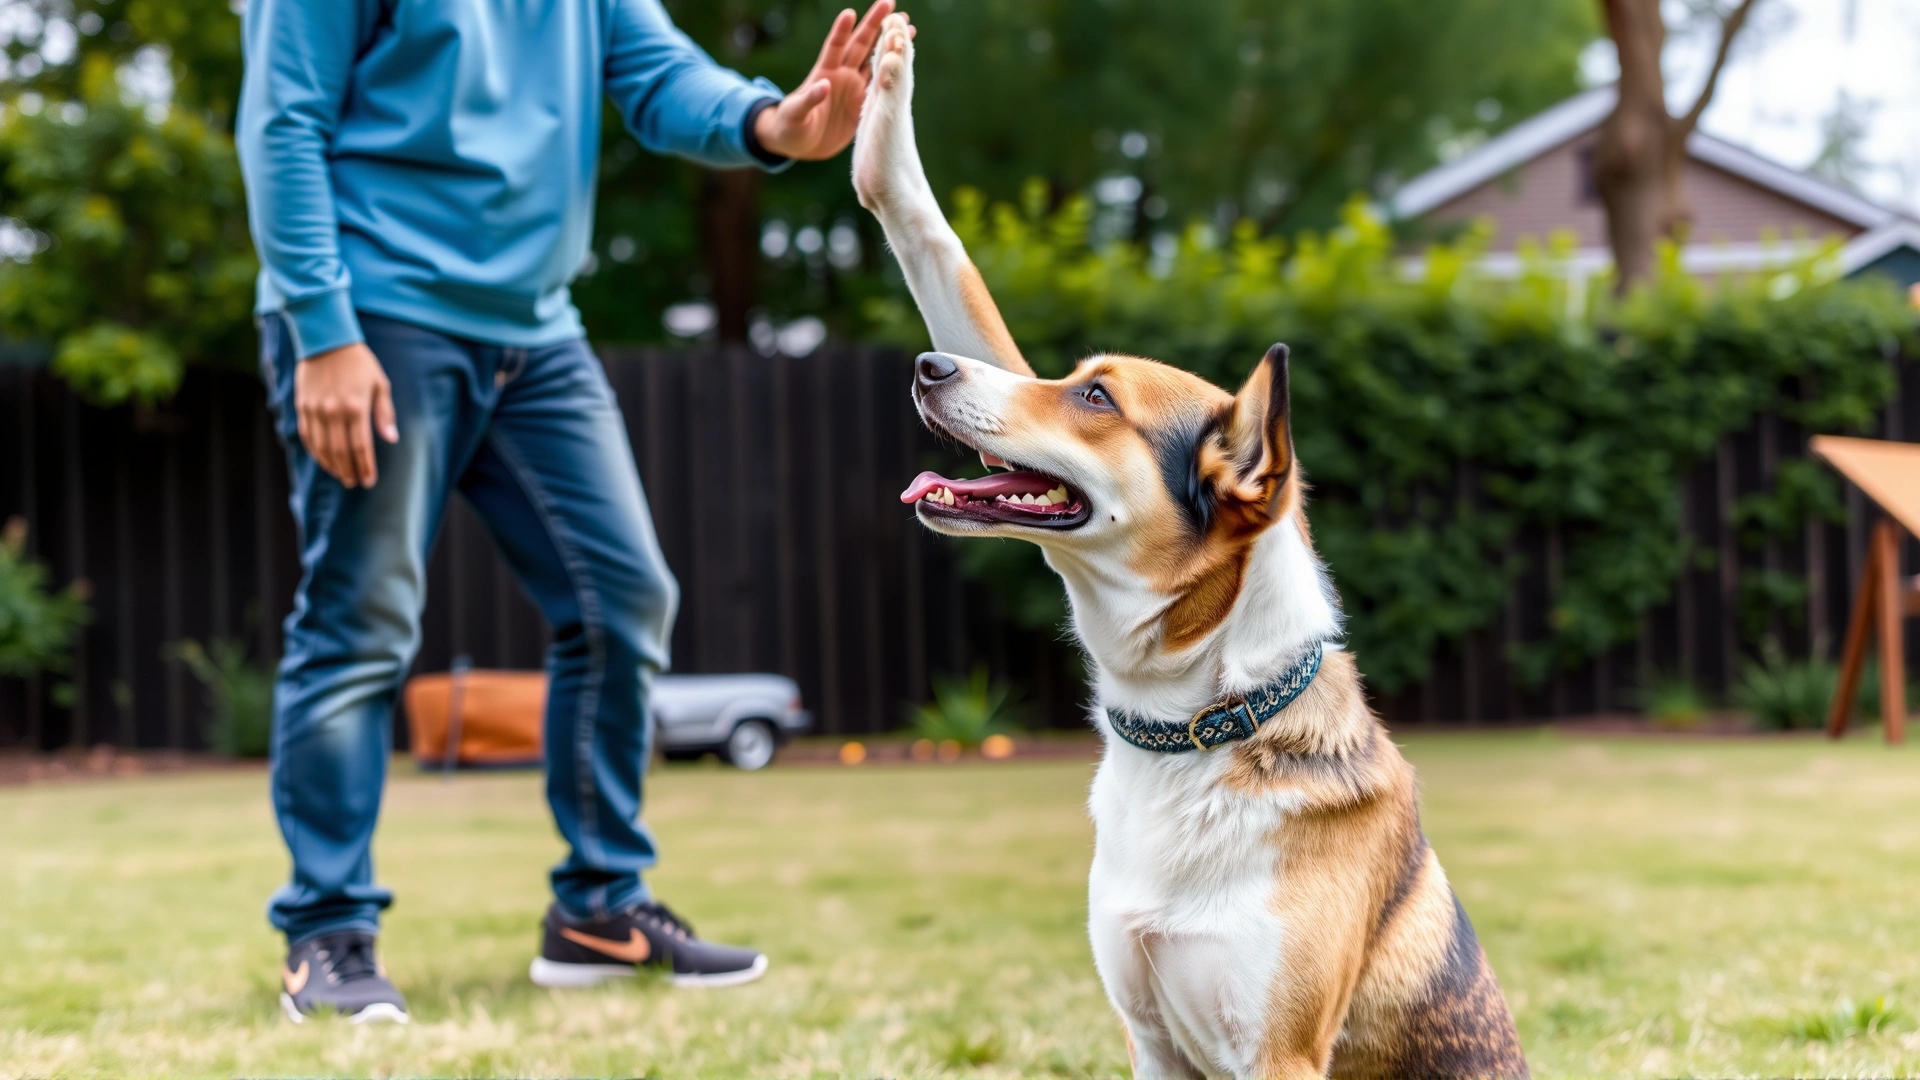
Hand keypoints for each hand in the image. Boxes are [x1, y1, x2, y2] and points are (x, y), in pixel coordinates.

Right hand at [294, 342, 398, 488]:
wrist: (326, 340)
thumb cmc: (359, 362)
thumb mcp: (380, 384)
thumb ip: (385, 413)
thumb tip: (391, 439)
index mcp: (356, 407)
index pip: (361, 447)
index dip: (365, 467)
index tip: (369, 481)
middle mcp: (334, 412)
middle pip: (340, 451)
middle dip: (348, 470)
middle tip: (355, 482)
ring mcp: (315, 410)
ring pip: (322, 447)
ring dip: (331, 465)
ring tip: (341, 475)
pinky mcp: (302, 406)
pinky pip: (307, 435)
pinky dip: (315, 451)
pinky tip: (323, 459)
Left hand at [752, 1, 912, 160]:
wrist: (799, 144)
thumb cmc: (790, 127)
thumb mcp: (795, 113)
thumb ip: (809, 98)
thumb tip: (824, 85)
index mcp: (824, 73)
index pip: (835, 47)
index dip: (842, 31)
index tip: (850, 13)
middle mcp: (842, 75)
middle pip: (861, 45)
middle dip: (875, 25)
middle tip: (891, 4)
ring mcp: (854, 88)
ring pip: (875, 61)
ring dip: (890, 44)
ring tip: (908, 27)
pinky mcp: (863, 104)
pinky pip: (882, 86)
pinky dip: (894, 73)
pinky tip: (906, 60)